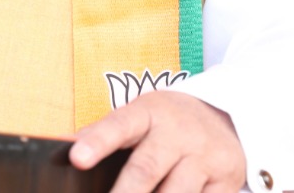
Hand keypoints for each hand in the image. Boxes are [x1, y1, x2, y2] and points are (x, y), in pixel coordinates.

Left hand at [69, 90, 245, 191]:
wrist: (227, 118)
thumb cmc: (168, 122)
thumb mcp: (140, 116)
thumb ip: (108, 133)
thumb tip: (67, 150)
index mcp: (149, 113)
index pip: (119, 125)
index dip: (98, 142)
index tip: (77, 158)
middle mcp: (178, 133)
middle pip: (146, 168)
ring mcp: (205, 157)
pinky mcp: (226, 180)